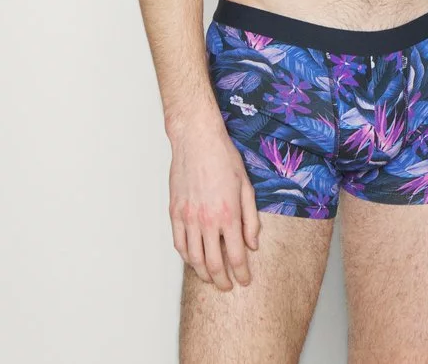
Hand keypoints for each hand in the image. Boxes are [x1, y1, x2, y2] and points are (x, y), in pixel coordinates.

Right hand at [167, 108, 261, 290]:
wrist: (197, 140)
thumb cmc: (223, 158)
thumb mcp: (246, 186)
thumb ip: (250, 218)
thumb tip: (252, 244)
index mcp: (228, 214)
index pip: (236, 256)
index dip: (241, 273)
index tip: (244, 281)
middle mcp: (207, 220)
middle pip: (213, 264)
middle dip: (222, 280)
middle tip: (227, 286)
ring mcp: (188, 218)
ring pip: (193, 258)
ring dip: (203, 273)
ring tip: (211, 278)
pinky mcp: (175, 212)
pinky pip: (179, 243)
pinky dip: (186, 257)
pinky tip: (193, 260)